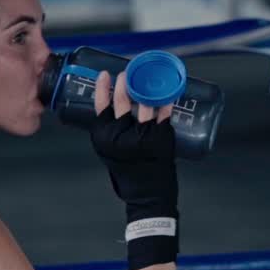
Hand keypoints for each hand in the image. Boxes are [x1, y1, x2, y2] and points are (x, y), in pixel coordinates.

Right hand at [90, 71, 178, 269]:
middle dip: (126, 83)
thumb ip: (111, 132)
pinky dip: (166, 100)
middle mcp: (121, 136)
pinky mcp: (161, 138)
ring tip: (147, 78)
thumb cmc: (127, 175)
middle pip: (123, 101)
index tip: (105, 74)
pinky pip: (164, 113)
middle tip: (128, 73)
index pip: (100, 107)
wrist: (147, 197)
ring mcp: (143, 136)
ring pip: (144, 104)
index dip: (103, 88)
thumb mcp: (110, 153)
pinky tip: (168, 90)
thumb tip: (114, 107)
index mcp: (104, 138)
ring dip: (146, 87)